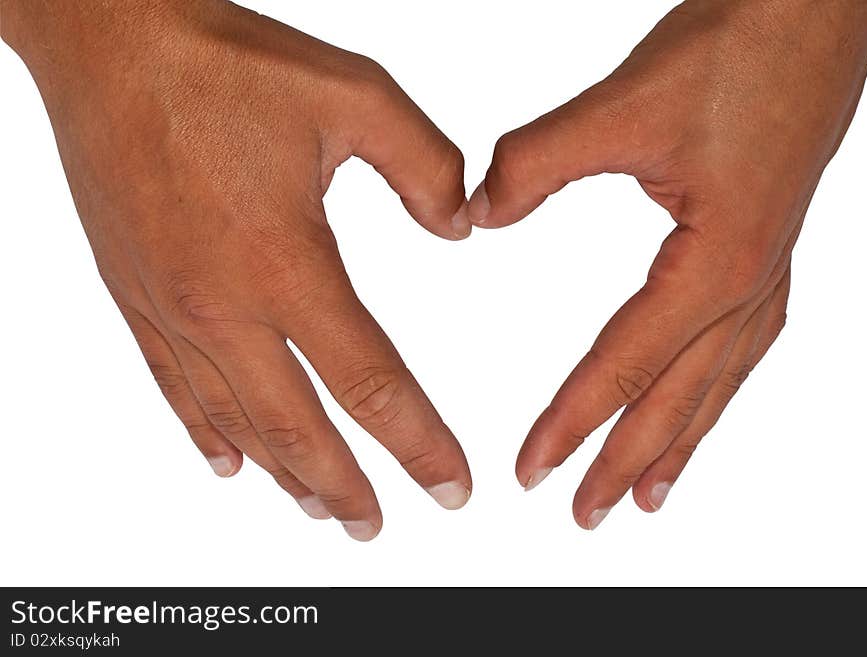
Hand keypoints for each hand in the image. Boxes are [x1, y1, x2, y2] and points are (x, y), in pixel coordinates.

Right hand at [2, 0, 472, 539]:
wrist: (107, 37)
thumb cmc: (223, 62)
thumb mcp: (355, 94)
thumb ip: (425, 164)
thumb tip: (458, 226)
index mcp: (287, 264)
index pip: (371, 384)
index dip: (418, 444)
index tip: (450, 485)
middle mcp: (224, 304)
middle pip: (299, 427)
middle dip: (347, 485)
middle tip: (376, 524)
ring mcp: (172, 307)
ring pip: (235, 421)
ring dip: (283, 472)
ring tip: (317, 506)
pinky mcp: (135, 294)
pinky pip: (173, 387)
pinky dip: (206, 433)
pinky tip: (229, 463)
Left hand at [468, 0, 866, 527]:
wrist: (813, 7)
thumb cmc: (737, 50)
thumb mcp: (622, 106)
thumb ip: (536, 162)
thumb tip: (477, 213)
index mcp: (715, 262)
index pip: (625, 364)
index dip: (574, 421)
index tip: (534, 467)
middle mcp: (750, 281)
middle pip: (679, 397)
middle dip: (627, 460)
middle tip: (587, 514)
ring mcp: (768, 268)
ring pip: (719, 382)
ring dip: (682, 440)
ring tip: (651, 492)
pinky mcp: (768, 246)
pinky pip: (743, 345)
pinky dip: (716, 387)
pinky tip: (702, 398)